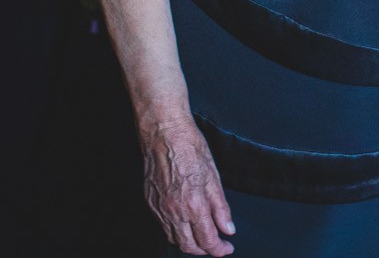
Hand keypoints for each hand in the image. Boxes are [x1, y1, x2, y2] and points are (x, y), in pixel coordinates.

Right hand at [141, 119, 235, 254]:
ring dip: (189, 243)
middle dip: (204, 250)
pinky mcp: (150, 203)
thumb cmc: (190, 148)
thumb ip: (221, 208)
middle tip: (216, 244)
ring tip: (201, 235)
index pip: (207, 241)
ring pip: (174, 239)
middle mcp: (174, 211)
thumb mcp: (214, 177)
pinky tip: (185, 223)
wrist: (164, 132)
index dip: (219, 249)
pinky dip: (176, 231)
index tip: (226, 247)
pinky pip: (163, 227)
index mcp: (193, 205)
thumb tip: (228, 229)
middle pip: (189, 246)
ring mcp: (160, 208)